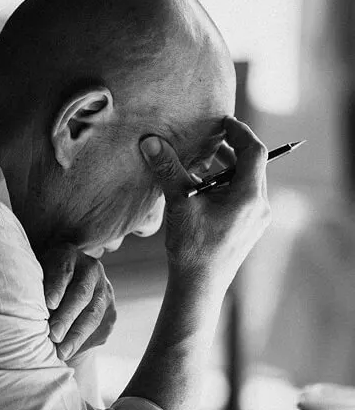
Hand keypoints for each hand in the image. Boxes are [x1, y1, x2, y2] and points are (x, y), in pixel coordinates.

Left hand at [40, 244, 115, 360]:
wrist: (64, 288)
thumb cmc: (39, 283)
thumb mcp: (34, 277)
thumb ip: (33, 288)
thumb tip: (28, 313)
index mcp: (68, 255)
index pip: (63, 271)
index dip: (56, 287)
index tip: (48, 304)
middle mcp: (91, 270)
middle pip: (81, 294)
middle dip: (67, 316)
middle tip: (53, 335)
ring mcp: (105, 291)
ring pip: (94, 315)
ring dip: (77, 336)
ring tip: (61, 353)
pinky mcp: (111, 312)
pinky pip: (100, 330)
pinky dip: (84, 343)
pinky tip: (70, 354)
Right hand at [139, 116, 271, 293]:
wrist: (198, 287)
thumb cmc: (192, 247)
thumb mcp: (179, 203)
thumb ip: (168, 169)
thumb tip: (151, 142)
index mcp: (249, 196)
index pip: (254, 151)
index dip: (240, 132)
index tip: (223, 122)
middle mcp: (259, 206)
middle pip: (252, 166)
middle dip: (231, 150)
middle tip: (211, 139)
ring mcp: (255, 220)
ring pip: (247, 183)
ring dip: (227, 170)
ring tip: (203, 163)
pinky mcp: (247, 230)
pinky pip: (242, 198)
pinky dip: (226, 187)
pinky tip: (202, 190)